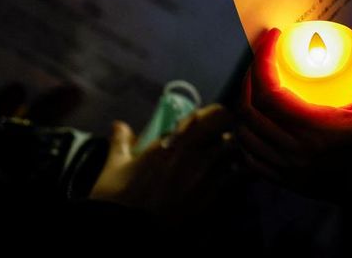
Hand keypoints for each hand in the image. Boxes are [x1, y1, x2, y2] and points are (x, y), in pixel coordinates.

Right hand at [89, 104, 235, 223]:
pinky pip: (233, 185)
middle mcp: (197, 158)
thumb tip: (118, 125)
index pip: (215, 116)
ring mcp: (208, 182)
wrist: (125, 236)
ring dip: (233, 159)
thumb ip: (121, 142)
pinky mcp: (213, 205)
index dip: (218, 116)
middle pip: (232, 137)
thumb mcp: (115, 167)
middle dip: (229, 137)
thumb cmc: (118, 199)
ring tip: (223, 164)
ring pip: (237, 160)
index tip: (211, 120)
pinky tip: (225, 185)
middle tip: (218, 143)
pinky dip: (234, 181)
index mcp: (175, 144)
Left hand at [239, 28, 351, 213]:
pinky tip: (258, 120)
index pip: (269, 93)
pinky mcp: (294, 185)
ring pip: (246, 138)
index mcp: (320, 133)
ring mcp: (293, 174)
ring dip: (245, 106)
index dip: (262, 60)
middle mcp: (299, 156)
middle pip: (250, 112)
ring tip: (260, 84)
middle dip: (249, 76)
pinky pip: (253, 161)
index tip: (272, 37)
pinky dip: (247, 137)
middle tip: (265, 56)